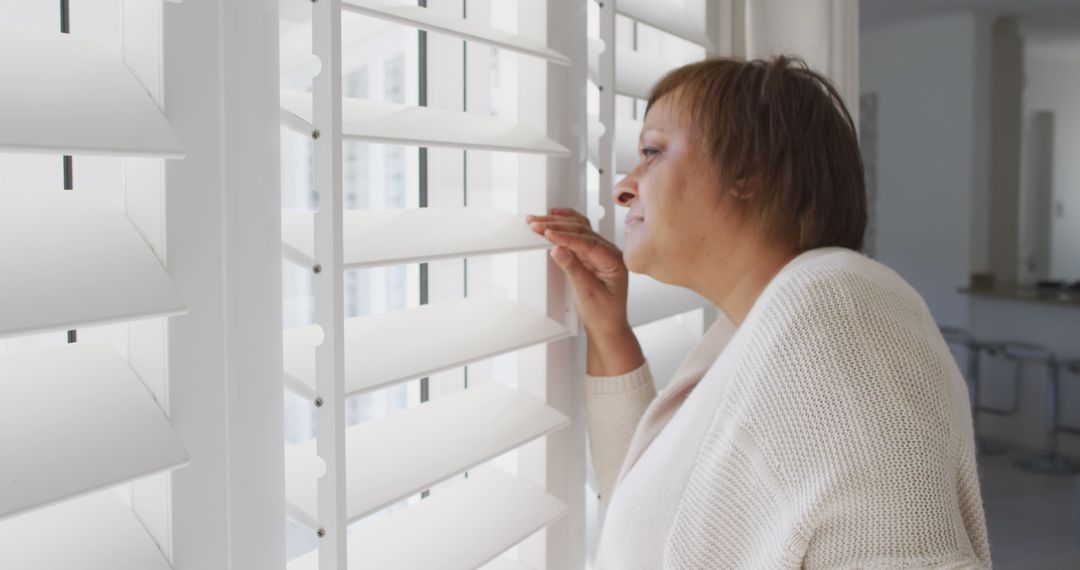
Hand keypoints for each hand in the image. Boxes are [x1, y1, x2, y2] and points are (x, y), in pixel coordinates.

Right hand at [526, 208, 630, 337]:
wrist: (607, 324)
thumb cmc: (604, 313)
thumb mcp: (587, 294)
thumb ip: (573, 269)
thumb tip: (558, 250)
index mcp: (614, 261)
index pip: (588, 242)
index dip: (566, 237)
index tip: (548, 234)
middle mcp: (608, 252)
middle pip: (582, 231)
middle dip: (557, 226)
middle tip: (536, 224)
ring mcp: (599, 251)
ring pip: (578, 228)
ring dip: (557, 223)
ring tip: (537, 220)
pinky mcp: (590, 254)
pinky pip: (577, 233)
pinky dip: (565, 224)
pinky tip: (555, 217)